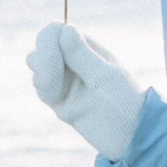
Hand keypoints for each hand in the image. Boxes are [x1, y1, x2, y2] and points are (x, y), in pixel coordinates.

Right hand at [27, 22, 147, 162]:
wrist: (129, 138)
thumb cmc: (125, 105)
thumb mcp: (105, 79)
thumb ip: (82, 56)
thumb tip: (65, 28)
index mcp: (89, 50)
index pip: (57, 31)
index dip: (49, 40)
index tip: (55, 57)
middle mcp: (75, 61)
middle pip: (43, 44)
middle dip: (43, 57)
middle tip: (52, 78)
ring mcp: (66, 79)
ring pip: (37, 63)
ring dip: (41, 73)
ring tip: (54, 91)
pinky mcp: (58, 98)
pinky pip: (39, 84)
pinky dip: (42, 87)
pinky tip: (53, 98)